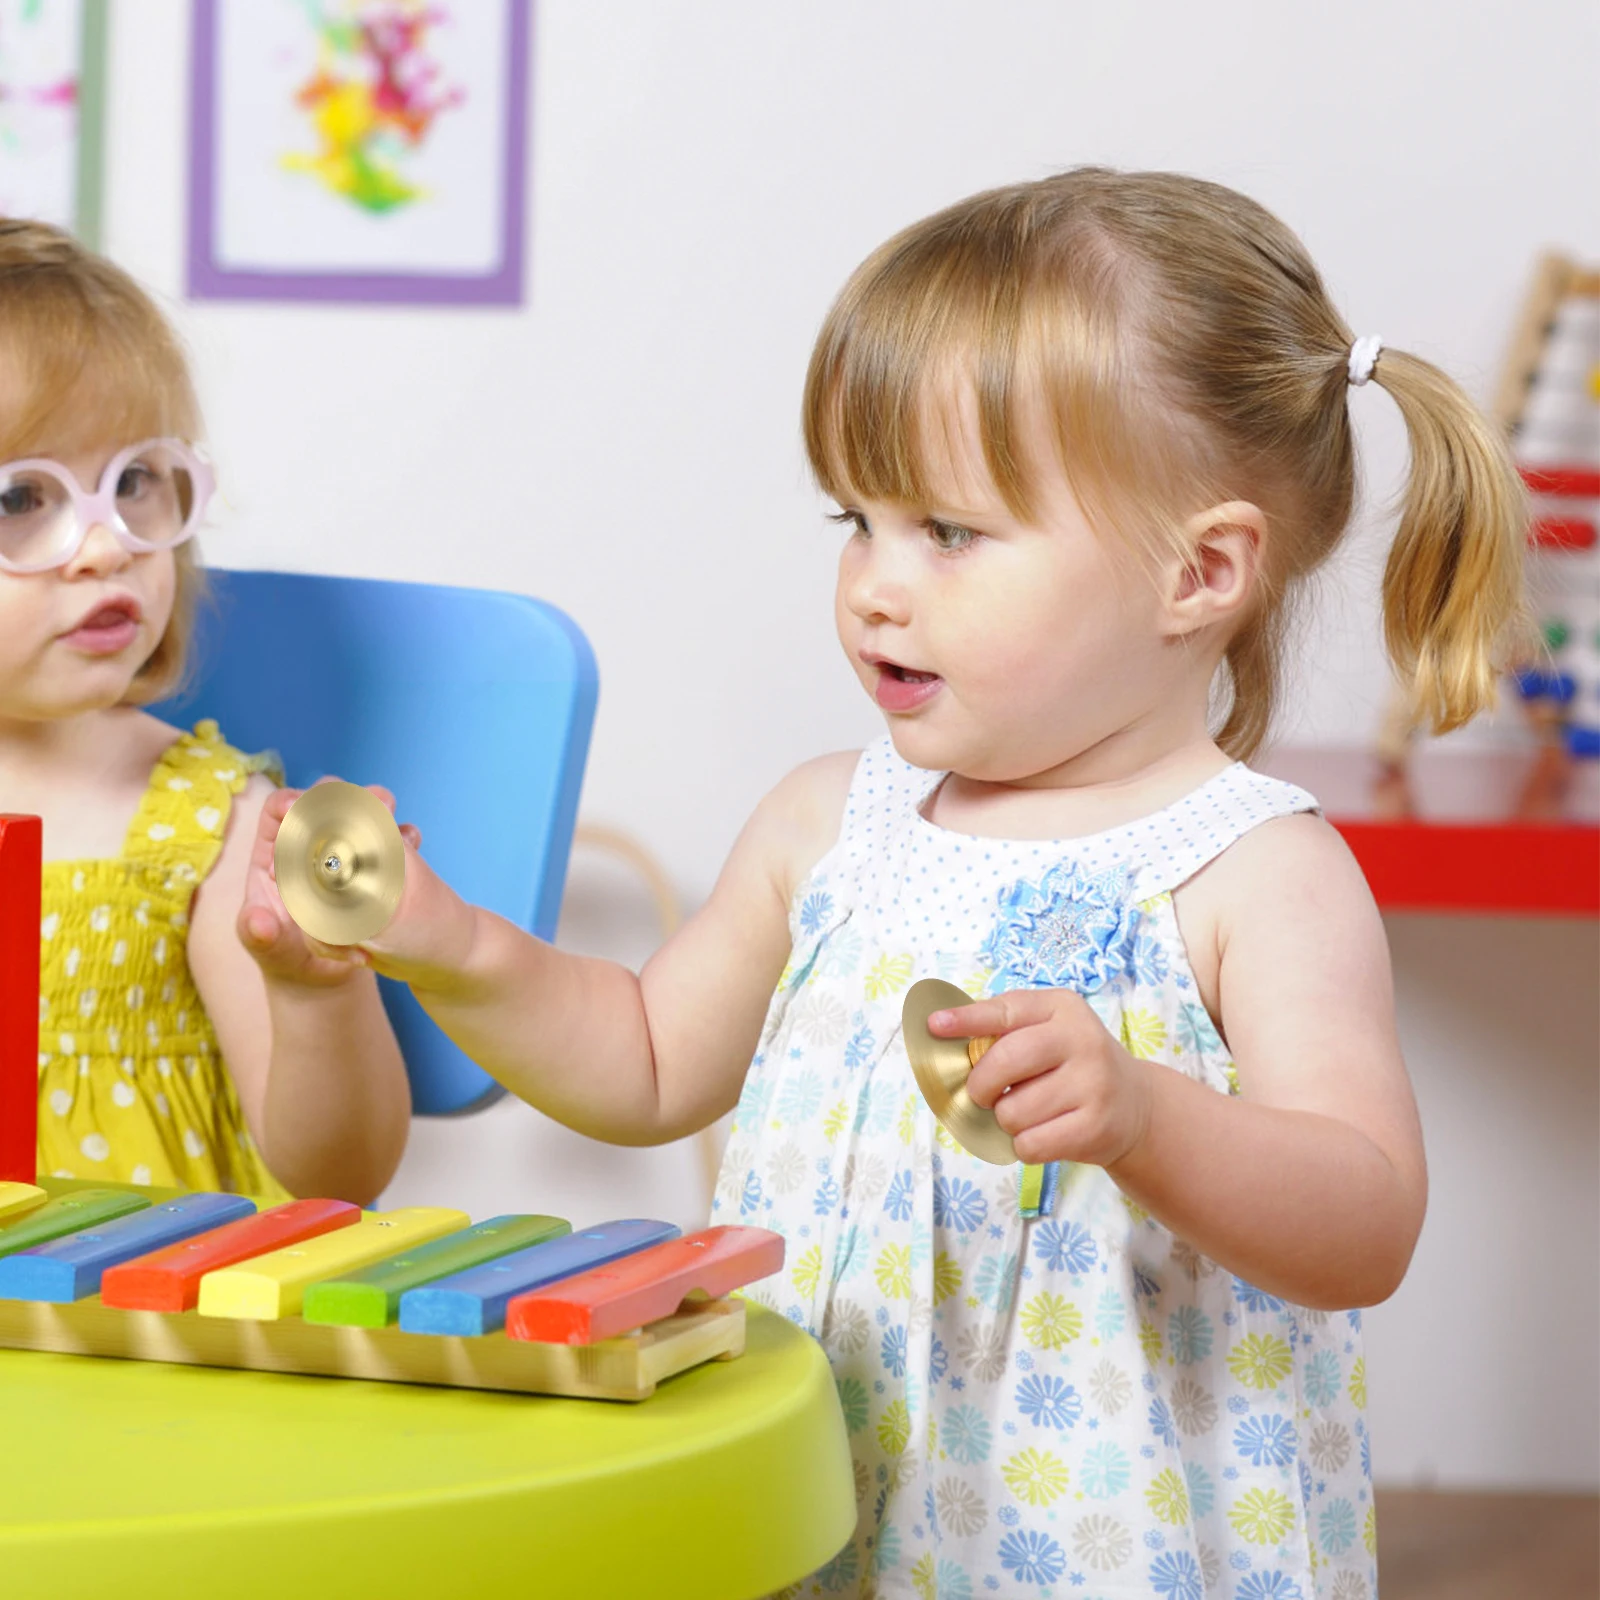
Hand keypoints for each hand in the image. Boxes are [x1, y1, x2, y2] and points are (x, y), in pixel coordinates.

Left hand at [238, 780, 422, 987]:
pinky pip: (391, 840)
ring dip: (377, 806)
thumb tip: (259, 923)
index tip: (304, 809)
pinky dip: (403, 835)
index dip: (291, 804)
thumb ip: (258, 937)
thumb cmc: (287, 958)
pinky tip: (410, 841)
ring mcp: (345, 852)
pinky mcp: (375, 865)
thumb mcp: (269, 950)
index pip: (279, 812)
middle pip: (324, 803)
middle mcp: (309, 845)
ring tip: (390, 811)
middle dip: (344, 796)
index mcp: (274, 853)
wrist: (323, 977)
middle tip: (363, 801)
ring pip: (361, 814)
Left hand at [927, 988, 1152, 1167]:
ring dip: (1006, 1119)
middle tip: (984, 1094)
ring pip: (1012, 1110)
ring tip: (1027, 1113)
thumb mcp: (1048, 1030)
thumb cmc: (1072, 1064)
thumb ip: (1004, 1029)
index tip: (935, 1025)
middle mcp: (1082, 1040)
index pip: (1006, 1010)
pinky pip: (1030, 1143)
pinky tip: (1042, 1133)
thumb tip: (942, 1032)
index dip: (967, 1019)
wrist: (1136, 1105)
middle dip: (980, 1085)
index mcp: (1062, 1008)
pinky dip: (1024, 1145)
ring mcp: (1093, 1084)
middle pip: (1004, 1061)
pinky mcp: (1095, 1127)